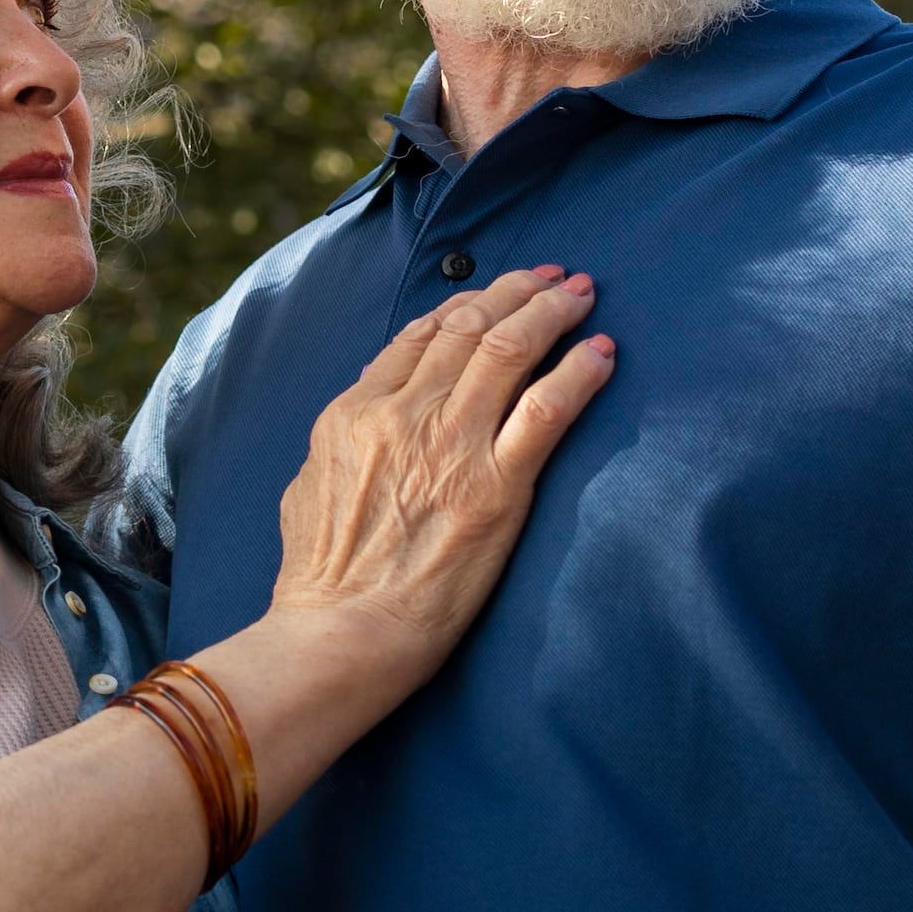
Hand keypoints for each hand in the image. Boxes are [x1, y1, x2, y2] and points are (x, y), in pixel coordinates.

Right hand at [261, 268, 615, 683]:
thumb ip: (342, 439)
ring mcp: (453, 445)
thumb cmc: (320, 578)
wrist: (342, 634)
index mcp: (355, 411)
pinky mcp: (497, 487)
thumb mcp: (309, 485)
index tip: (495, 292)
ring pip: (510, 348)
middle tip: (553, 278)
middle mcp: (405, 414)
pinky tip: (603, 353)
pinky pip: (549, 408)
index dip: (465, 302)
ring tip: (581, 296)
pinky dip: (581, 372)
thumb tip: (366, 414)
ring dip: (552, 313)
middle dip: (517, 291)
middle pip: (470, 325)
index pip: (420, 335)